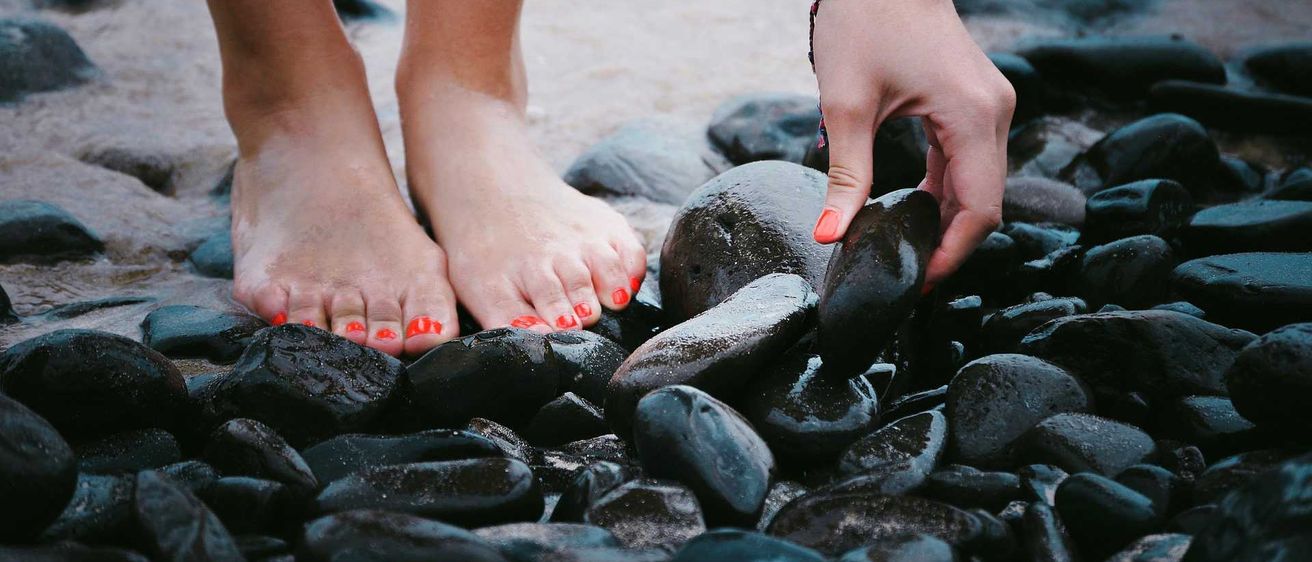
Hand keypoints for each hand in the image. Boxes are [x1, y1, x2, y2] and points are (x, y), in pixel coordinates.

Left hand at [810, 0, 1013, 288]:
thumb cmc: (864, 21)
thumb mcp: (846, 105)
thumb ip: (845, 177)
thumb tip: (830, 236)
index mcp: (974, 117)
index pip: (980, 209)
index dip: (952, 255)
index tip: (918, 284)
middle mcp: (995, 113)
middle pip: (985, 201)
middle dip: (949, 244)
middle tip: (907, 276)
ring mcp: (989, 105)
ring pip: (979, 183)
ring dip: (947, 219)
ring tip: (907, 252)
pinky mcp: (975, 101)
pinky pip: (969, 160)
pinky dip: (946, 189)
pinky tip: (914, 211)